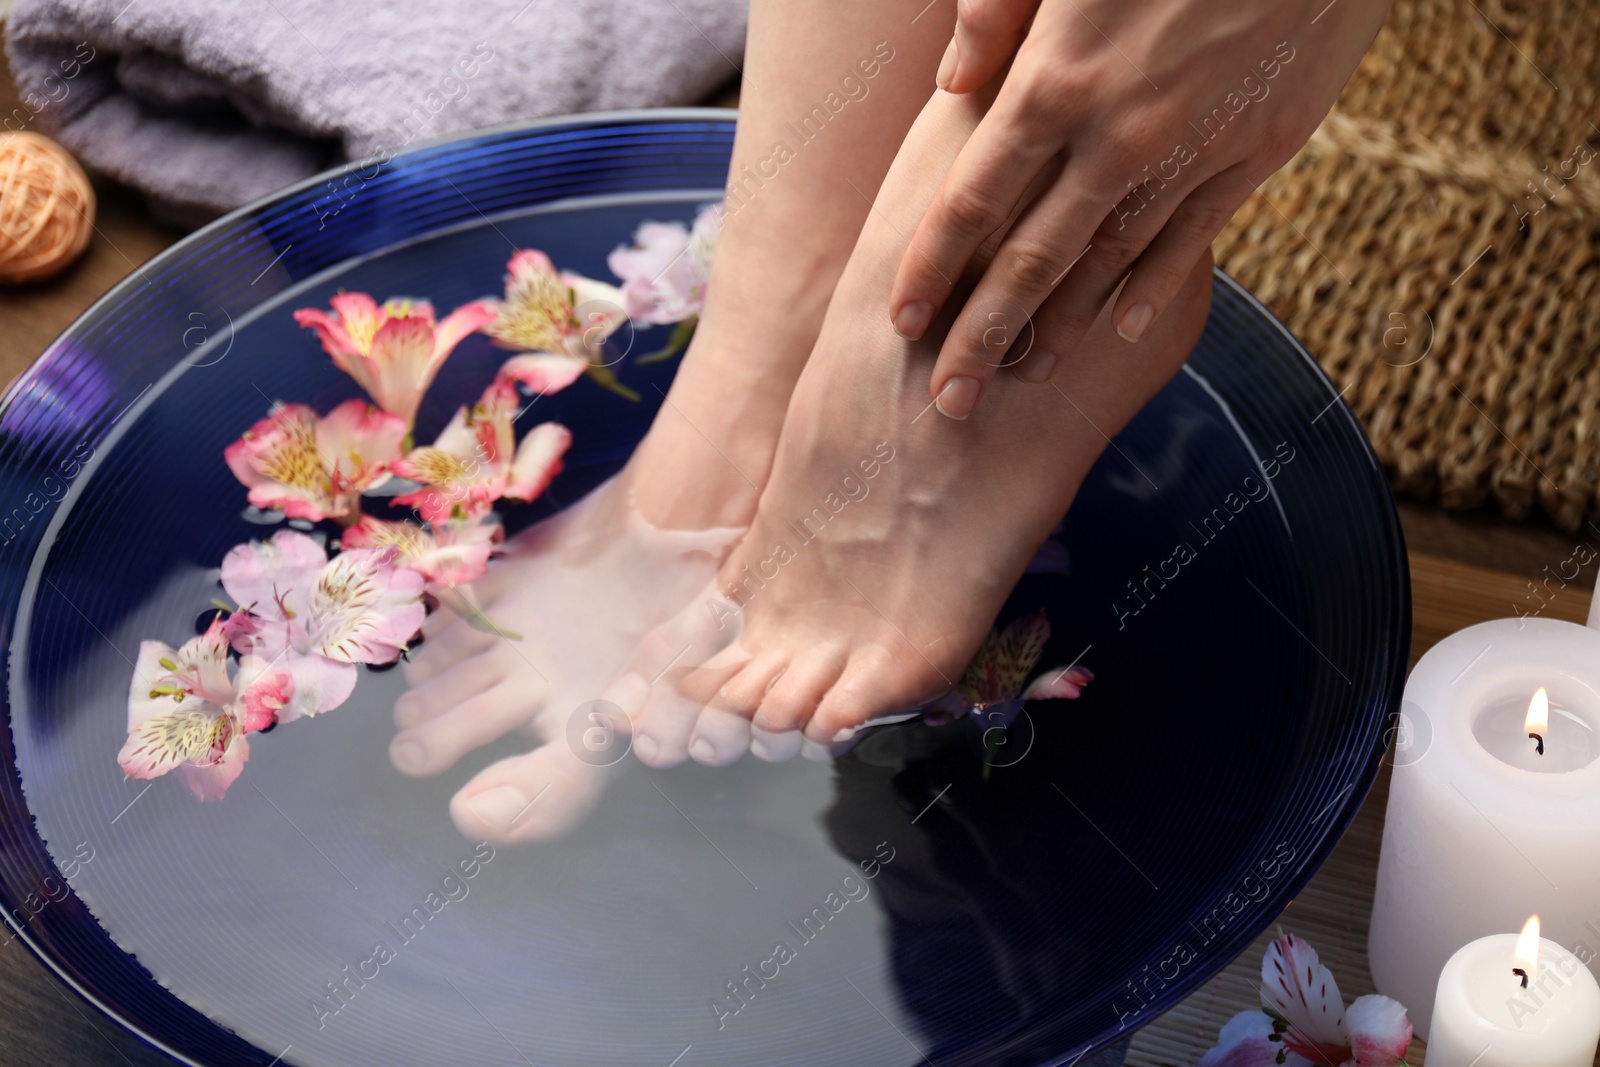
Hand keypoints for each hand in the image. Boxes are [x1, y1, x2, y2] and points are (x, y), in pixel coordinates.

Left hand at [891, 0, 1390, 417]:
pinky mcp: (1257, 153)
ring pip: (1109, 263)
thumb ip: (998, 12)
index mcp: (1055, 83)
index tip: (900, 321)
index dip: (931, 268)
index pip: (971, 202)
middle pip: (1030, 260)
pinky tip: (1122, 329)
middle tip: (948, 401)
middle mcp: (1116, 137)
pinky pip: (1193, 240)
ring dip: (1062, 327)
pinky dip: (1153, 288)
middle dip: (982, 336)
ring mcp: (1191, 152)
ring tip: (1023, 377)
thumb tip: (951, 83)